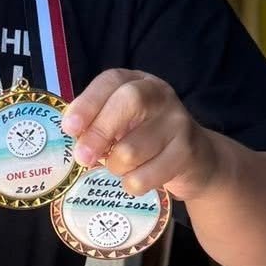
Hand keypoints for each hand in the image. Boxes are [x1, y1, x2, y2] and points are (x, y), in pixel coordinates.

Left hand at [61, 71, 220, 200]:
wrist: (196, 159)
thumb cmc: (145, 138)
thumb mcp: (121, 122)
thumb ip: (96, 122)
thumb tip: (72, 134)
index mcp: (138, 81)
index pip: (112, 81)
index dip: (88, 103)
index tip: (70, 128)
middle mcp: (160, 95)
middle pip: (129, 102)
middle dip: (99, 132)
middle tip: (83, 157)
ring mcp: (178, 122)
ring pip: (132, 149)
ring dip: (115, 166)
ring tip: (118, 167)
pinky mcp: (187, 152)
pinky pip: (146, 176)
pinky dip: (132, 184)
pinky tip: (136, 179)